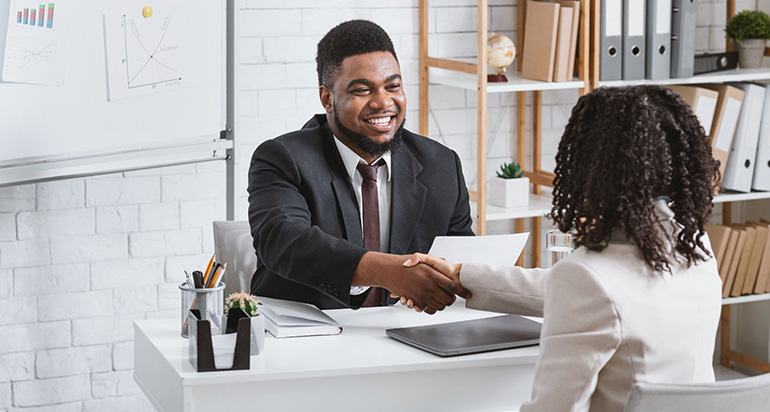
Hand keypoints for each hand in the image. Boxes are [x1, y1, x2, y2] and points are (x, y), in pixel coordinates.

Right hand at [353, 252, 468, 313]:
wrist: (389, 270)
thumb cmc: (405, 265)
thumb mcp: (423, 259)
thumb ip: (436, 262)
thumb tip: (447, 263)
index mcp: (432, 274)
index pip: (453, 286)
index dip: (462, 292)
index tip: (467, 294)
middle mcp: (428, 286)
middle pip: (448, 299)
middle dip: (452, 300)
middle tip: (453, 297)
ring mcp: (422, 295)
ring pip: (440, 306)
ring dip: (443, 304)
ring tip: (442, 300)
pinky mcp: (415, 301)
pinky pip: (428, 310)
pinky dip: (432, 308)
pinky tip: (432, 303)